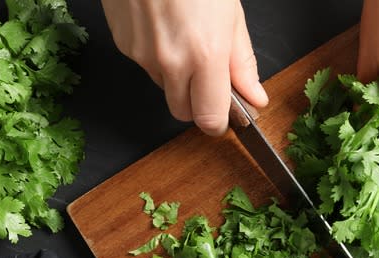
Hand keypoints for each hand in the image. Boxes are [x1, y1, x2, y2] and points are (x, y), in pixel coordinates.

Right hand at [101, 0, 268, 135]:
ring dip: (176, 76)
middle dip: (197, 102)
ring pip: (163, 86)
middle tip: (208, 74)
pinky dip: (156, 55)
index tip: (226, 114)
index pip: (208, 119)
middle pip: (182, 112)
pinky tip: (164, 26)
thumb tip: (254, 97)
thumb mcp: (231, 14)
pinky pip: (145, 64)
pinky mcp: (123, 44)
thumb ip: (242, 62)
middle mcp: (169, 62)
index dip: (219, 121)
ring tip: (185, 35)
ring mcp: (141, 55)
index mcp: (204, 55)